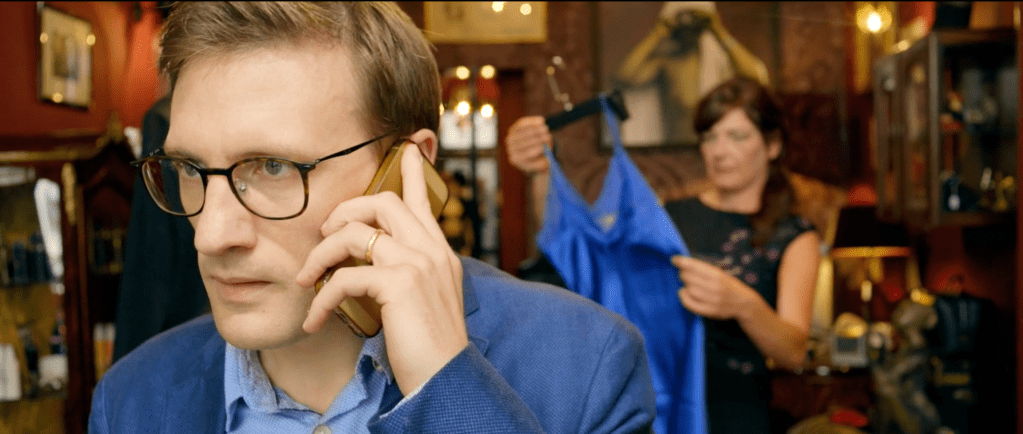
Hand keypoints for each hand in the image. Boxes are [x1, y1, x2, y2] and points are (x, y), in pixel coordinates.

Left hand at [297, 143, 467, 393]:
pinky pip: (345, 276)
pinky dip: (322, 298)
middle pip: (383, 202)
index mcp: (440, 252)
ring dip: (321, 256)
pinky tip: (315, 320)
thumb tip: (377, 267)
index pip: (422, 201)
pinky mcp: (400, 283)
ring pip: (355, 234)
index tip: (406, 146)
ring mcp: (418, 262)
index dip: (411, 171)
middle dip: (344, 212)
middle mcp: (432, 250)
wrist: (446, 378)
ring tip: (307, 280)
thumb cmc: (430, 348)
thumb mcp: (424, 302)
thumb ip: (409, 275)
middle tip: (324, 235)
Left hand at [505, 116, 551, 174]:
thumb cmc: (537, 159)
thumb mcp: (542, 164)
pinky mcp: (514, 128)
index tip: (548, 147)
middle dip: (538, 138)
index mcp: (515, 159)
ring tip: (546, 129)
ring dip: (536, 129)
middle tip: (549, 136)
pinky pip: (522, 123)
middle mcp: (510, 148)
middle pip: (524, 141)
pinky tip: (541, 120)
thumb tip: (546, 151)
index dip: (538, 149)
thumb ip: (543, 161)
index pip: (526, 153)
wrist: (528, 152)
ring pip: (523, 131)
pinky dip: (532, 121)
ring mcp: (511, 137)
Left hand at [671, 255, 755, 319]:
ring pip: (689, 290)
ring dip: (685, 285)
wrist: (744, 303)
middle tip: (684, 274)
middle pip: (689, 278)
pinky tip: (684, 293)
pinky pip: (690, 304)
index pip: (695, 266)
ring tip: (688, 284)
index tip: (674, 259)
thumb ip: (705, 269)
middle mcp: (715, 287)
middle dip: (683, 274)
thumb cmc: (729, 285)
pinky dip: (684, 297)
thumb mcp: (721, 273)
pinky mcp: (710, 311)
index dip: (682, 262)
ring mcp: (713, 300)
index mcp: (718, 275)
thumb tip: (684, 263)